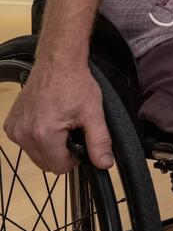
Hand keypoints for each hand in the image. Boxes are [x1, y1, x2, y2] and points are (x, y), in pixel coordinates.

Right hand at [3, 57, 112, 173]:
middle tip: (72, 131)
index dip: (74, 159)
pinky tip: (48, 120)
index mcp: (44, 134)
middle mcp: (24, 134)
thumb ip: (99, 141)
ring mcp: (14, 129)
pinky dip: (37, 137)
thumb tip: (104, 164)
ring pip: (35, 154)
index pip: (59, 168)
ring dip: (49, 146)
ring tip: (61, 124)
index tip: (80, 141)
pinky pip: (25, 142)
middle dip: (61, 153)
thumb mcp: (93, 114)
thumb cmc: (75, 84)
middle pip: (45, 163)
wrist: (58, 63)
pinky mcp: (10, 124)